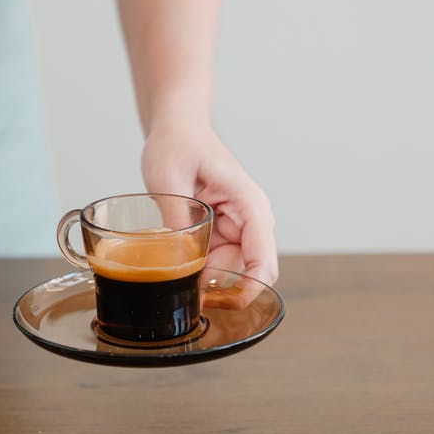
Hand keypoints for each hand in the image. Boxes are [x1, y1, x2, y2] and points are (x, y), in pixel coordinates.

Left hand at [141, 118, 277, 284]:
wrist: (176, 128)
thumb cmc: (178, 143)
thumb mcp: (169, 178)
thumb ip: (177, 219)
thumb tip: (179, 261)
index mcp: (249, 205)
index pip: (263, 259)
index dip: (249, 290)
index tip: (221, 305)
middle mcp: (250, 220)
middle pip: (245, 273)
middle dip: (217, 287)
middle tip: (180, 286)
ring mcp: (236, 227)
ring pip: (227, 271)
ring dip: (203, 276)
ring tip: (170, 265)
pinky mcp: (221, 231)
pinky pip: (213, 261)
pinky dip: (196, 267)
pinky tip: (174, 259)